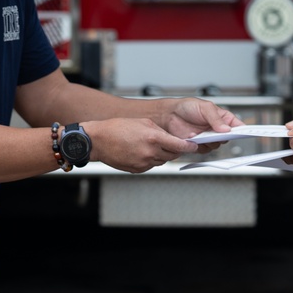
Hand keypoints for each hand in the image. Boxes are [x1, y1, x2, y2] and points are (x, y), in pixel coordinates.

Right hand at [83, 117, 200, 173]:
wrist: (99, 141)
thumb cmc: (117, 128)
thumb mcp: (143, 122)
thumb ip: (160, 131)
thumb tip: (171, 137)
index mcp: (153, 138)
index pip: (179, 145)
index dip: (189, 146)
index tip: (194, 146)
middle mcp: (150, 152)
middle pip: (172, 154)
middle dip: (175, 149)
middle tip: (173, 143)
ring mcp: (144, 163)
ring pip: (162, 160)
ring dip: (162, 154)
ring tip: (152, 145)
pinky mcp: (138, 170)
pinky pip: (151, 165)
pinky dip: (152, 159)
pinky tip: (142, 151)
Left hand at [159, 97, 243, 139]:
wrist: (168, 115)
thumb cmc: (186, 107)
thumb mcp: (204, 107)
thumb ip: (216, 118)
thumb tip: (226, 129)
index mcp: (221, 117)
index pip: (236, 125)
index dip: (242, 129)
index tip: (245, 133)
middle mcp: (216, 128)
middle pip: (228, 138)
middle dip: (223, 137)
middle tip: (217, 133)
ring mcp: (207, 137)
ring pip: (216, 145)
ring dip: (209, 141)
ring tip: (200, 133)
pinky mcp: (198, 145)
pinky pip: (204, 150)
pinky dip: (199, 145)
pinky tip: (192, 137)